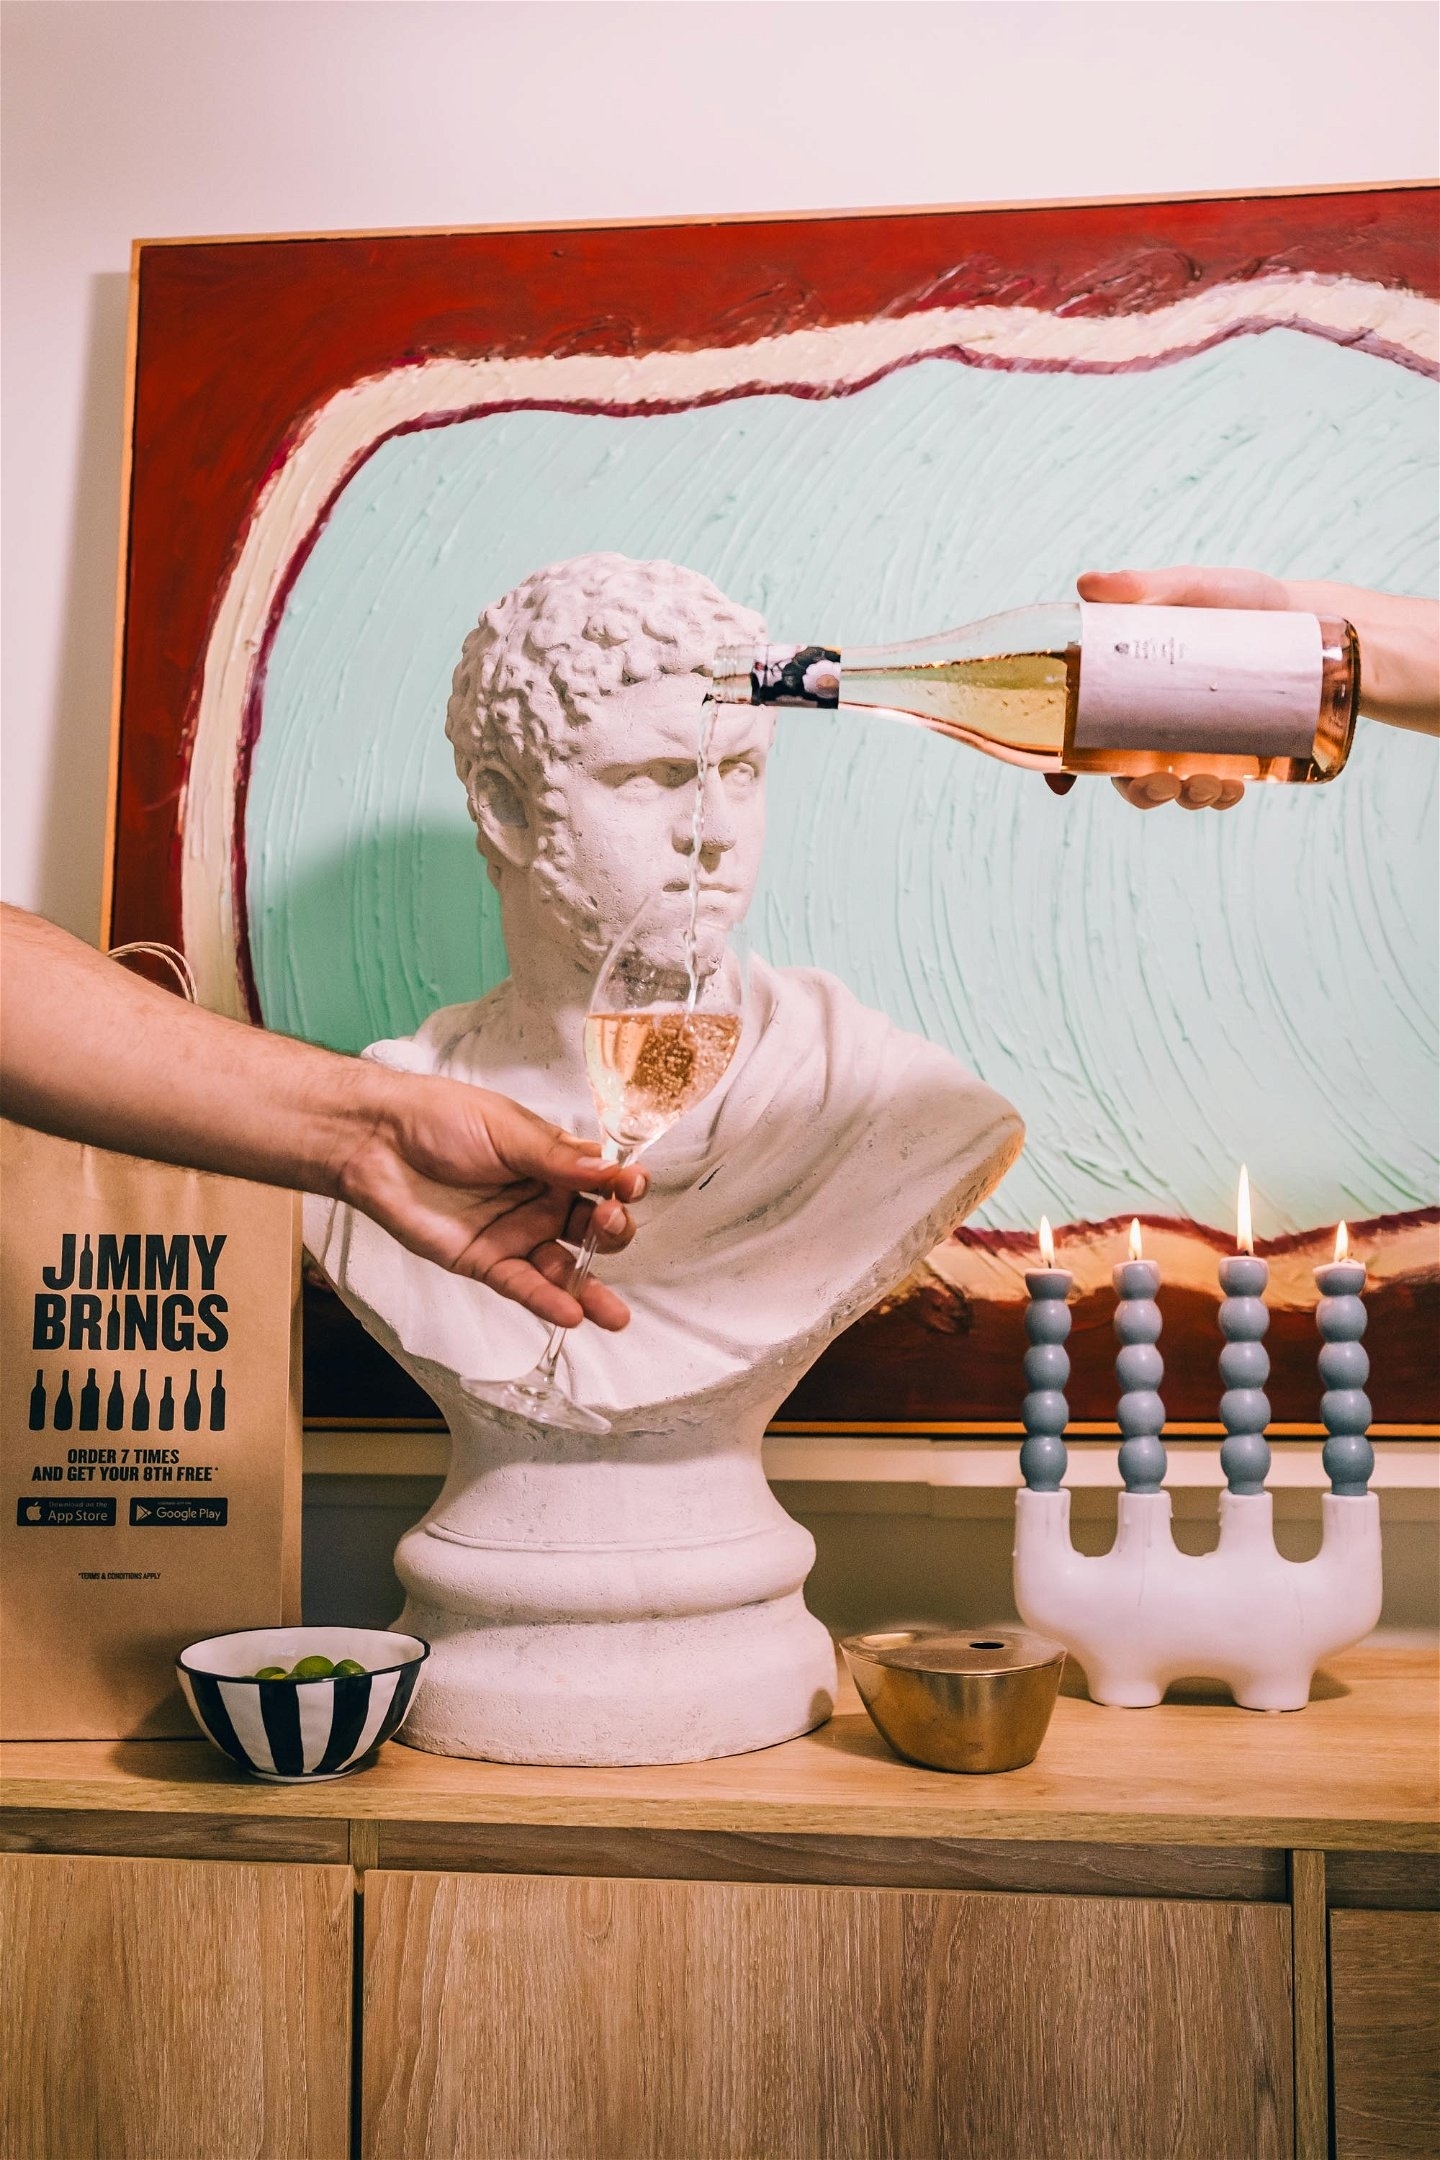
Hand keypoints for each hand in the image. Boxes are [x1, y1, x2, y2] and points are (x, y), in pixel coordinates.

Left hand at [335, 1071, 645, 1331]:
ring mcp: (516, 1234)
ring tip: (613, 1313)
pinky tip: (572, 1313)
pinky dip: (548, 1301)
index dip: (623, 1186)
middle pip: (593, 1228)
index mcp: (553, 1161)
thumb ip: (556, 1157)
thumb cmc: (438, 1118)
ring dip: (591, 1290)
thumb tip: (607, 1170)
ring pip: (564, 1269)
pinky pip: (524, 1287)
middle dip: (612, 1231)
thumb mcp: (506, 1128)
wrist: (377, 1141)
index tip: (631, 1186)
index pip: (602, 1180)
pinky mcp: (486, 1262)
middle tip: (608, 1220)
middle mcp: (541, 1200)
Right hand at [1076, 567, 1282, 811]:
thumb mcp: (1187, 587)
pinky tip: (1232, 789)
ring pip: (1173, 789)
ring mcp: (1193, 743)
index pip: (1080, 736)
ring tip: (1209, 783)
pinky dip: (1221, 797)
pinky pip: (1219, 789)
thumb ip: (1138, 585)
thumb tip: (1086, 584)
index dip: (1062, 769)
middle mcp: (1152, 725)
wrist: (1301, 614)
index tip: (1063, 786)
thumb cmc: (1235, 598)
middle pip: (1125, 776)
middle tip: (1161, 782)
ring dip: (1184, 798)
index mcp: (1123, 692)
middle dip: (1139, 792)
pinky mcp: (1235, 753)